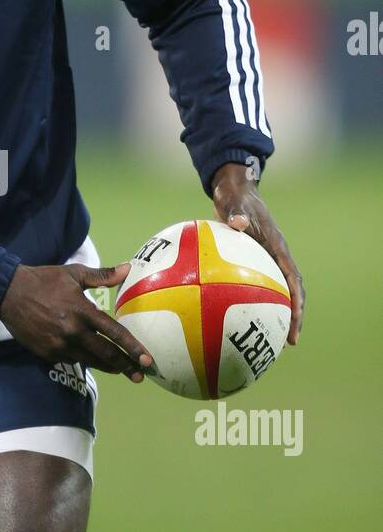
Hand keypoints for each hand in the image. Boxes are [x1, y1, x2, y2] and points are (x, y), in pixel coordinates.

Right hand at [0, 262, 153, 380]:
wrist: (8, 293)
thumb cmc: (44, 280)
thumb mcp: (74, 273)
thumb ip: (102, 275)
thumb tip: (127, 268)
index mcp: (82, 311)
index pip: (114, 333)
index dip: (133, 348)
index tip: (147, 359)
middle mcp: (73, 332)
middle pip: (106, 355)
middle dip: (126, 366)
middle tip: (140, 375)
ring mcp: (59, 345)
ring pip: (90, 361)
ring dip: (108, 367)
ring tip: (122, 371)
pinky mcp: (47, 353)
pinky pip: (71, 359)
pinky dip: (84, 360)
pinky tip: (93, 360)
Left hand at [211, 161, 304, 344]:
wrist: (234, 190)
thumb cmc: (235, 197)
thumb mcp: (234, 203)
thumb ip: (236, 213)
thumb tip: (238, 223)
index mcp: (277, 247)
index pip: (293, 279)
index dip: (297, 300)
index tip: (296, 319)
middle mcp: (276, 256)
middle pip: (291, 292)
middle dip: (294, 317)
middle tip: (289, 341)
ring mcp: (266, 260)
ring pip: (276, 292)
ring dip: (276, 314)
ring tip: (269, 340)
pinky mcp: (253, 262)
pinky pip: (254, 286)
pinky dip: (250, 303)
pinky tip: (235, 320)